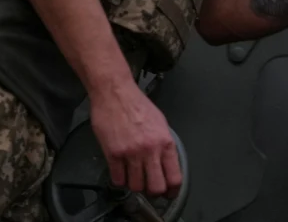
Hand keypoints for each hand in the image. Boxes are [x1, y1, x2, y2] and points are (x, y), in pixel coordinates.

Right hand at [89, 83, 182, 198]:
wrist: (115, 93)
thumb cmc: (137, 104)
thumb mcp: (160, 122)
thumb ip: (164, 144)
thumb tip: (167, 162)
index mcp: (165, 142)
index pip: (174, 177)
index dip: (172, 190)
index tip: (168, 194)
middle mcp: (150, 150)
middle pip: (156, 187)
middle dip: (153, 192)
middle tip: (149, 189)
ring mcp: (131, 153)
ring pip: (136, 186)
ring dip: (135, 185)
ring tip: (133, 178)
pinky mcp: (113, 153)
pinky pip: (118, 178)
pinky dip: (120, 180)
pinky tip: (120, 173)